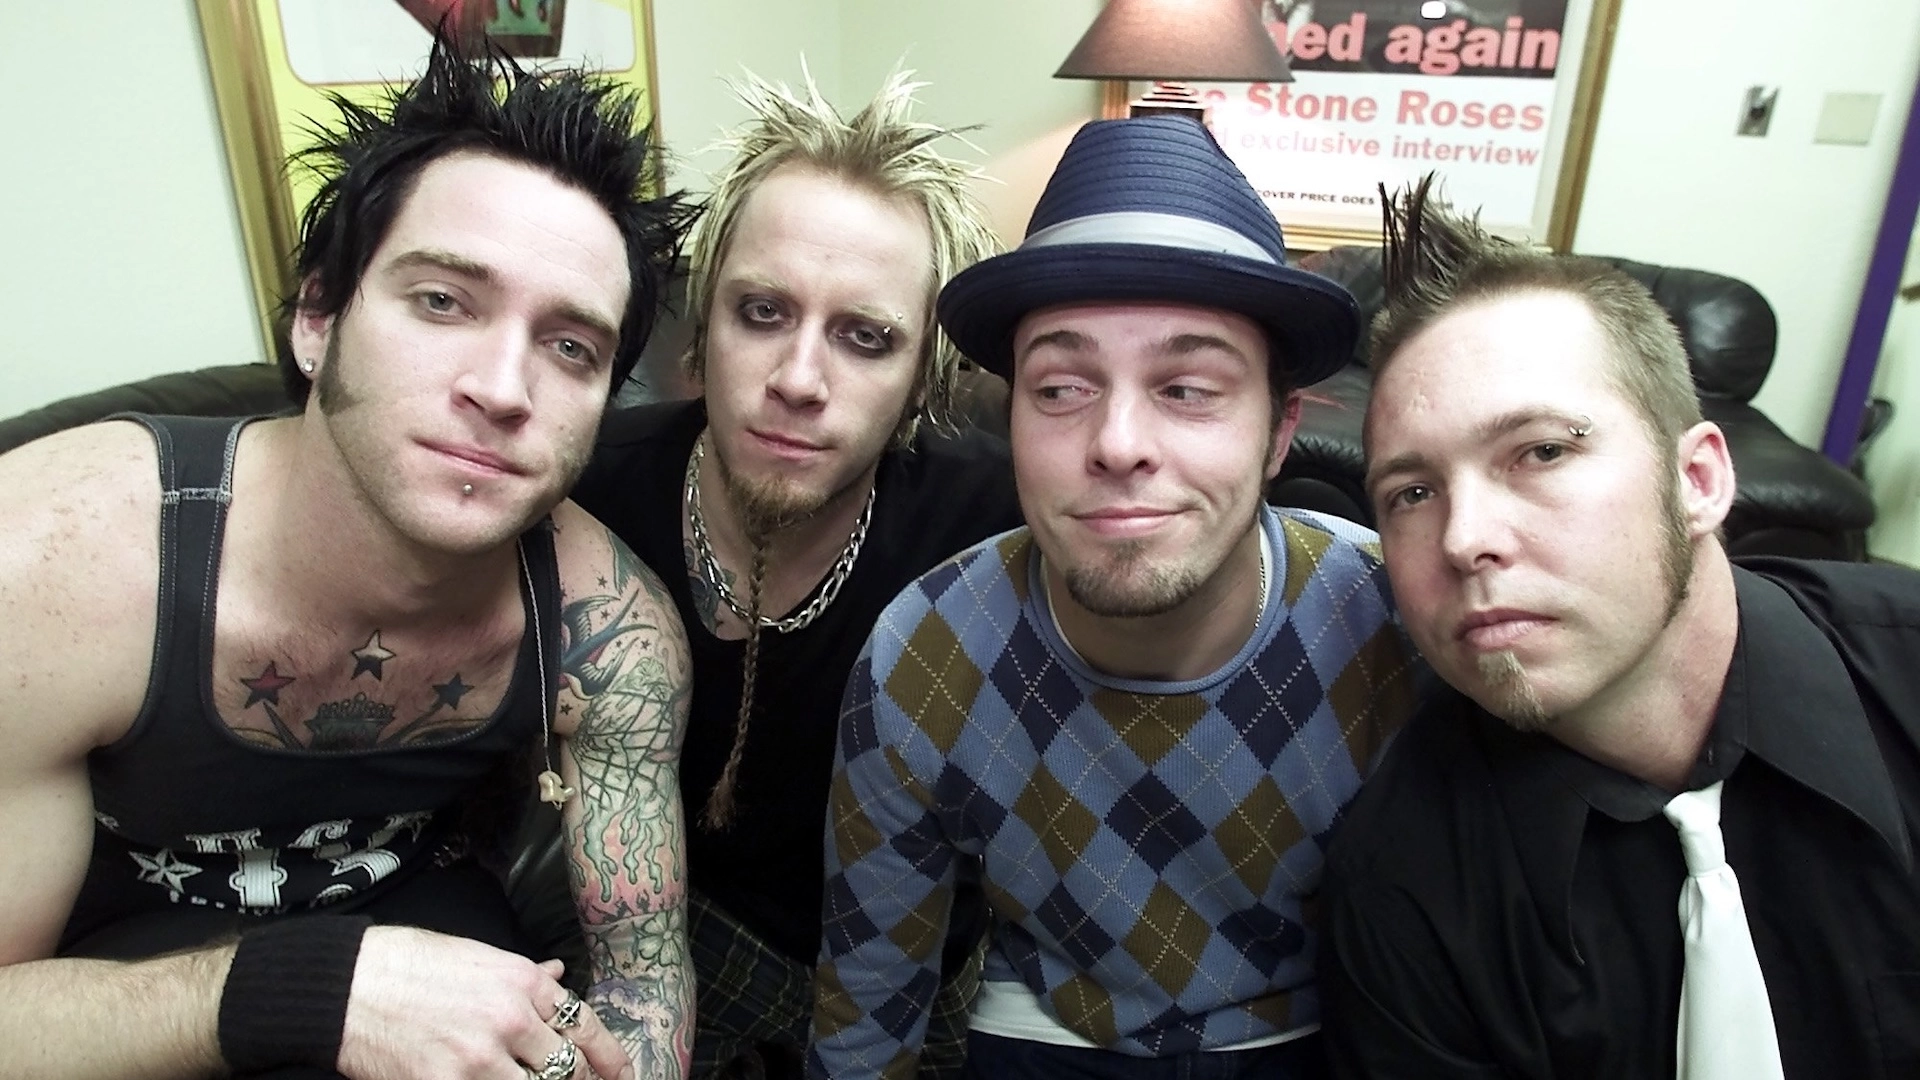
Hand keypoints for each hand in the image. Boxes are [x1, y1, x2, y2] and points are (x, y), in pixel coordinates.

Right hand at [337, 926, 633, 1079]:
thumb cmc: (407, 963)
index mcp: (522, 982)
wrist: (347, 984)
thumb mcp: (476, 955)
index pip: (584, 1026)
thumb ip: (523, 974)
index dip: (609, 1058)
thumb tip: (558, 974)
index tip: (622, 1075)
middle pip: (567, 1068)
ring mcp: (480, 1058)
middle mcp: (511, 1019)